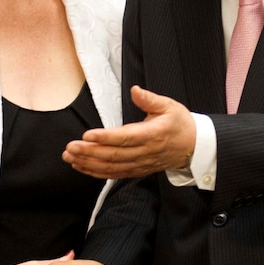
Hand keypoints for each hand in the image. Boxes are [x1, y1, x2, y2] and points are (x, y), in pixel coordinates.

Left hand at [63, 85, 196, 177]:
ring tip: (69, 157)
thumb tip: (135, 90)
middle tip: (70, 148)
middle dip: (89, 152)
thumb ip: (149, 99)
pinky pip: (115, 174)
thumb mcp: (169, 106)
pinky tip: (81, 167)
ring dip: (89, 163)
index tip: (86, 135)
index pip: (124, 138)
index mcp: (151, 135)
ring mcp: (140, 164)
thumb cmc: (180, 123)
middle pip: (113, 155)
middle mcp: (144, 152)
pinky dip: (96, 172)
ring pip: (111, 167)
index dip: (105, 138)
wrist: (194, 147)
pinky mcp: (137, 170)